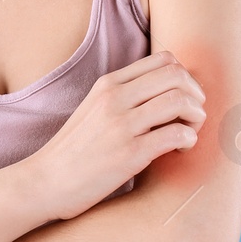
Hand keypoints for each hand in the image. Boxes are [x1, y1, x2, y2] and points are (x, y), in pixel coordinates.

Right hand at [27, 50, 206, 221]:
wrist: (44, 182)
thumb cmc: (74, 151)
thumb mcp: (94, 109)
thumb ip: (124, 97)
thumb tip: (167, 94)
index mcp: (108, 84)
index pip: (165, 60)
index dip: (186, 78)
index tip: (184, 99)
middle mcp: (115, 98)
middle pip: (177, 75)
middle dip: (196, 95)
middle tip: (193, 118)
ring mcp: (121, 124)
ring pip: (181, 101)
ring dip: (196, 117)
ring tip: (188, 135)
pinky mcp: (129, 153)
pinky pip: (177, 134)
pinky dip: (189, 141)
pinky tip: (180, 151)